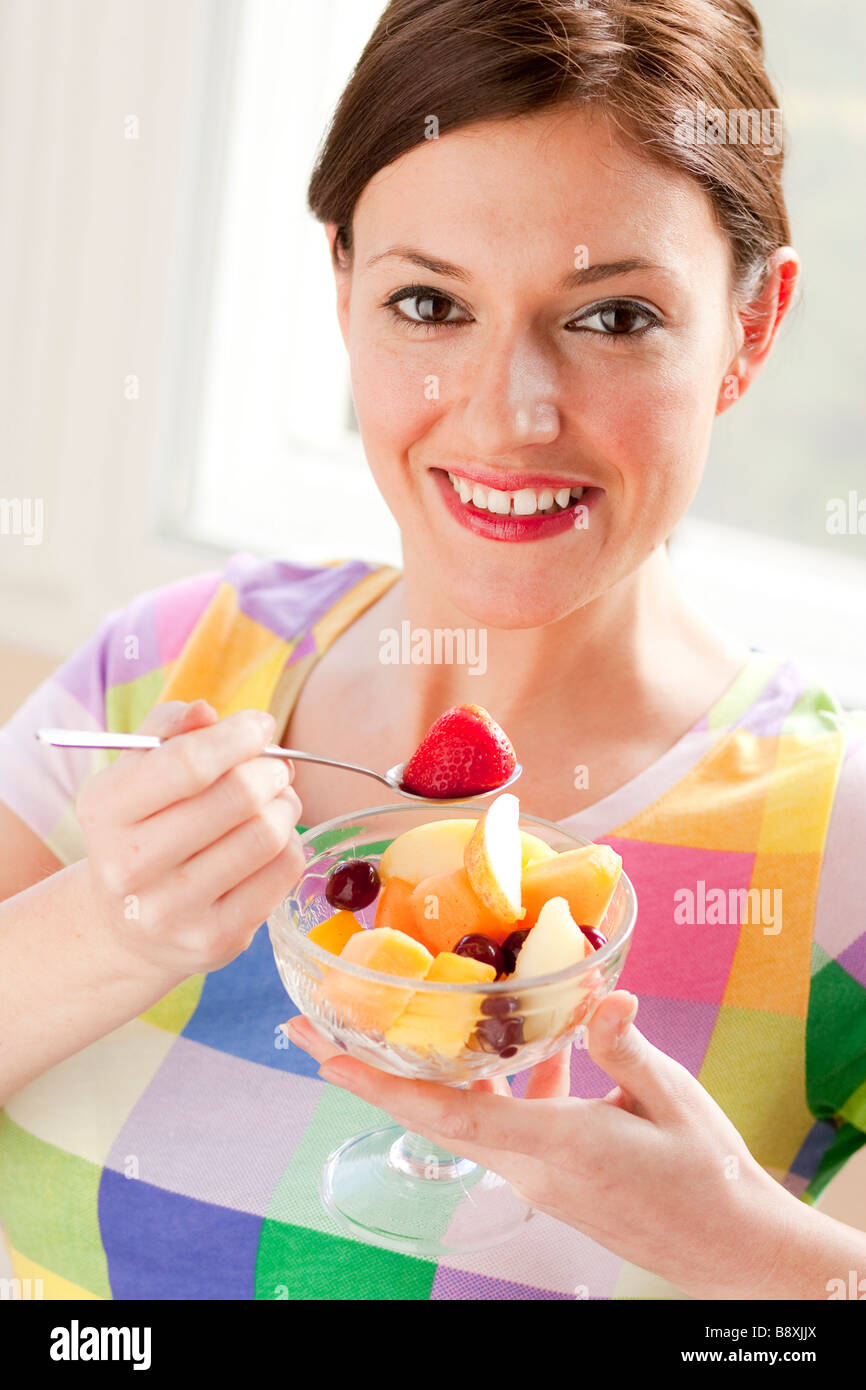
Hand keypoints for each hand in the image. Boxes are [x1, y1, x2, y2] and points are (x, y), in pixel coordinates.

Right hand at [77, 700, 305, 979]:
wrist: (125, 928)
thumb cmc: (142, 831)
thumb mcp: (135, 775)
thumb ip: (168, 732)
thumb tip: (207, 712)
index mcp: (107, 811)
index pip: (187, 765)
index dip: (237, 737)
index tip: (260, 725)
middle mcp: (131, 866)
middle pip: (238, 798)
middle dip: (269, 770)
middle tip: (273, 767)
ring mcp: (174, 910)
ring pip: (267, 835)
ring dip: (285, 804)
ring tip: (275, 800)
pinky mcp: (216, 939)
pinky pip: (283, 872)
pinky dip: (290, 843)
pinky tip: (271, 841)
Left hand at [284, 991, 794, 1299]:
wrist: (733, 1248)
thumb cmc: (707, 1178)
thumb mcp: (671, 1101)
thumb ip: (623, 1048)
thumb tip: (601, 994)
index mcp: (555, 1144)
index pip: (451, 1112)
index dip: (382, 1084)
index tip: (326, 1057)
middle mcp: (532, 1162)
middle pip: (435, 1110)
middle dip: (372, 1070)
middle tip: (319, 1027)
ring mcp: (541, 1171)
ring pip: (470, 1112)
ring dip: (435, 1070)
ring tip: (408, 1022)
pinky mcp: (558, 1169)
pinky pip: (511, 1118)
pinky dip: (508, 1079)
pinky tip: (538, 1042)